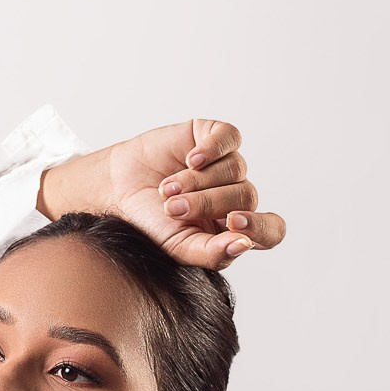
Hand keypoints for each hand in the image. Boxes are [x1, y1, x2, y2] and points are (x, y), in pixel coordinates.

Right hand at [37, 118, 285, 268]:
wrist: (118, 192)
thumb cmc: (150, 224)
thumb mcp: (178, 248)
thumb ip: (212, 253)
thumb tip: (244, 245)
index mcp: (234, 229)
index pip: (270, 230)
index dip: (260, 227)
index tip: (234, 225)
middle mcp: (236, 197)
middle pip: (246, 197)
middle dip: (207, 203)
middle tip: (172, 209)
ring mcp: (227, 165)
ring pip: (235, 169)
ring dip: (197, 181)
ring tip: (166, 190)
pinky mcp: (213, 137)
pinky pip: (229, 138)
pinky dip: (211, 149)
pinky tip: (192, 158)